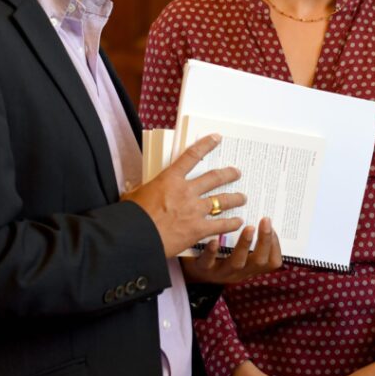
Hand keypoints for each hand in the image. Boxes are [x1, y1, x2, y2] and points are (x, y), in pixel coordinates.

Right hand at [124, 134, 245, 256]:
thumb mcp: (135, 195)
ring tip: (243, 198)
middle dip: (228, 174)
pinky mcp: (198, 229)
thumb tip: (142, 189)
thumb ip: (146, 190)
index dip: (206, 145)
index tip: (216, 138)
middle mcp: (186, 191)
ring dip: (235, 198)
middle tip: (236, 173)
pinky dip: (232, 223)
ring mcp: (195, 210)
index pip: (191, 156)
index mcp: (170, 179)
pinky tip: (239, 223)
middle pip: (214, 178)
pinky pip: (221, 224)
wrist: (136, 237)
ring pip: (222, 200)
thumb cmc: (131, 216)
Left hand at [180, 218, 281, 284]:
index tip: (272, 227)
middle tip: (266, 221)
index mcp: (250, 267)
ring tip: (249, 228)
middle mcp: (239, 272)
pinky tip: (215, 240)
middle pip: (259, 261)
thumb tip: (263, 216)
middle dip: (265, 241)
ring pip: (237, 262)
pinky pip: (208, 262)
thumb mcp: (238, 253)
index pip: (272, 262)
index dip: (275, 245)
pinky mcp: (202, 269)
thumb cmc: (219, 257)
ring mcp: (221, 272)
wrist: (191, 272)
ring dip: (244, 244)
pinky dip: (212, 251)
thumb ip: (250, 241)